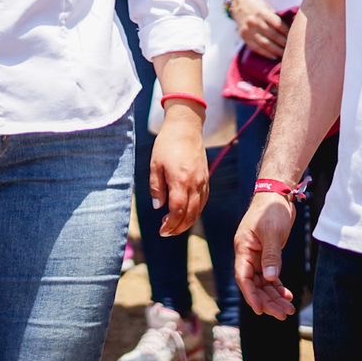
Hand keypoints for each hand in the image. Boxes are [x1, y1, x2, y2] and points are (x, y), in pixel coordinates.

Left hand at [149, 114, 207, 235]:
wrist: (186, 127)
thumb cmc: (167, 144)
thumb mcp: (155, 164)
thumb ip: (157, 187)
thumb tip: (158, 207)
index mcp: (180, 181)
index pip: (177, 211)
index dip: (170, 225)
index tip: (162, 231)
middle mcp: (195, 184)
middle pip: (190, 215)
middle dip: (178, 228)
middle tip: (166, 233)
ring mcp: (203, 182)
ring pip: (198, 210)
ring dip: (187, 222)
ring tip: (174, 226)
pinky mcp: (206, 179)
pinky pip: (203, 201)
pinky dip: (195, 211)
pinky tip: (186, 213)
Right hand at [232, 0, 287, 59]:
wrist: (239, 5)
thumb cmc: (258, 7)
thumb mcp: (267, 8)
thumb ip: (277, 18)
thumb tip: (293, 29)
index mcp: (262, 13)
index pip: (278, 24)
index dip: (287, 32)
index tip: (295, 37)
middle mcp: (254, 22)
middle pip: (272, 35)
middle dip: (284, 43)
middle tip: (293, 48)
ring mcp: (247, 30)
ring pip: (265, 43)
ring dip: (276, 50)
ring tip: (285, 54)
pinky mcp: (244, 37)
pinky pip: (256, 48)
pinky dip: (266, 53)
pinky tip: (274, 56)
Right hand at [234, 191, 297, 318]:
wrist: (277, 195)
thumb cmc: (271, 210)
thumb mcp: (272, 232)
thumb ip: (271, 256)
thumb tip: (271, 279)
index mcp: (243, 248)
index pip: (244, 277)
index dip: (251, 295)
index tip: (260, 310)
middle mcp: (247, 255)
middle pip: (254, 284)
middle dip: (267, 301)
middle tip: (283, 314)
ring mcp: (257, 256)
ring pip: (263, 283)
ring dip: (274, 297)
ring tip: (289, 310)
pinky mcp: (267, 255)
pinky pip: (270, 276)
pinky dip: (278, 287)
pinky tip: (287, 296)